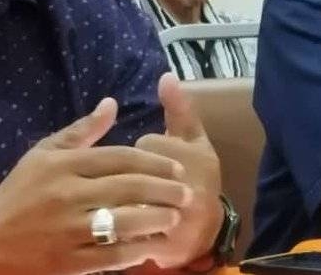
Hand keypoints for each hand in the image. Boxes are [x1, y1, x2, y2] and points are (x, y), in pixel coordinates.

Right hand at [0, 98, 192, 274]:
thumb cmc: (19, 192)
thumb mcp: (44, 154)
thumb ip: (82, 131)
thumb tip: (112, 103)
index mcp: (64, 165)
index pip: (120, 158)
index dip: (155, 161)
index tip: (177, 168)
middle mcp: (67, 195)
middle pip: (129, 187)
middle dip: (165, 189)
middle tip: (188, 192)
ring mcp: (67, 230)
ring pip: (123, 221)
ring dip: (156, 218)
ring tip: (175, 216)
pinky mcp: (66, 262)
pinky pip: (109, 256)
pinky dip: (134, 249)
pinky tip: (152, 244)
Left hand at [133, 73, 222, 267]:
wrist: (206, 229)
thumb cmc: (196, 176)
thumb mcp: (192, 140)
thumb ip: (179, 109)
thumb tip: (166, 75)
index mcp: (195, 157)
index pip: (146, 144)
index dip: (139, 153)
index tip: (146, 161)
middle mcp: (190, 186)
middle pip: (135, 172)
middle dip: (126, 178)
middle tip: (131, 183)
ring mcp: (178, 218)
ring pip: (131, 201)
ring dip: (117, 204)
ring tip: (121, 204)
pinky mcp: (165, 245)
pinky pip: (130, 233)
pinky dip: (117, 230)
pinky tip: (114, 226)